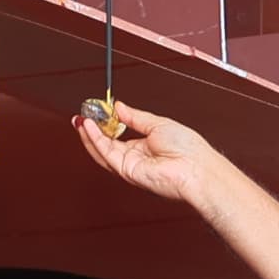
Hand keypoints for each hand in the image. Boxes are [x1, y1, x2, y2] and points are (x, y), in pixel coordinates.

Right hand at [71, 98, 224, 211]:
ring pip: (102, 150)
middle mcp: (137, 156)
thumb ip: (135, 116)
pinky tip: (89, 126)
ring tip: (82, 119)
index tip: (96, 110)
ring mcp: (131, 165)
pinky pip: (107, 154)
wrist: (196, 168)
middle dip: (92, 128)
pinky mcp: (127, 171)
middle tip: (83, 113)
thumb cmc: (189, 150)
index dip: (105, 122)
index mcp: (146, 145)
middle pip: (107, 142)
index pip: (119, 133)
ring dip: (89, 134)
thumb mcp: (158, 123)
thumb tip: (119, 107)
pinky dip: (95, 139)